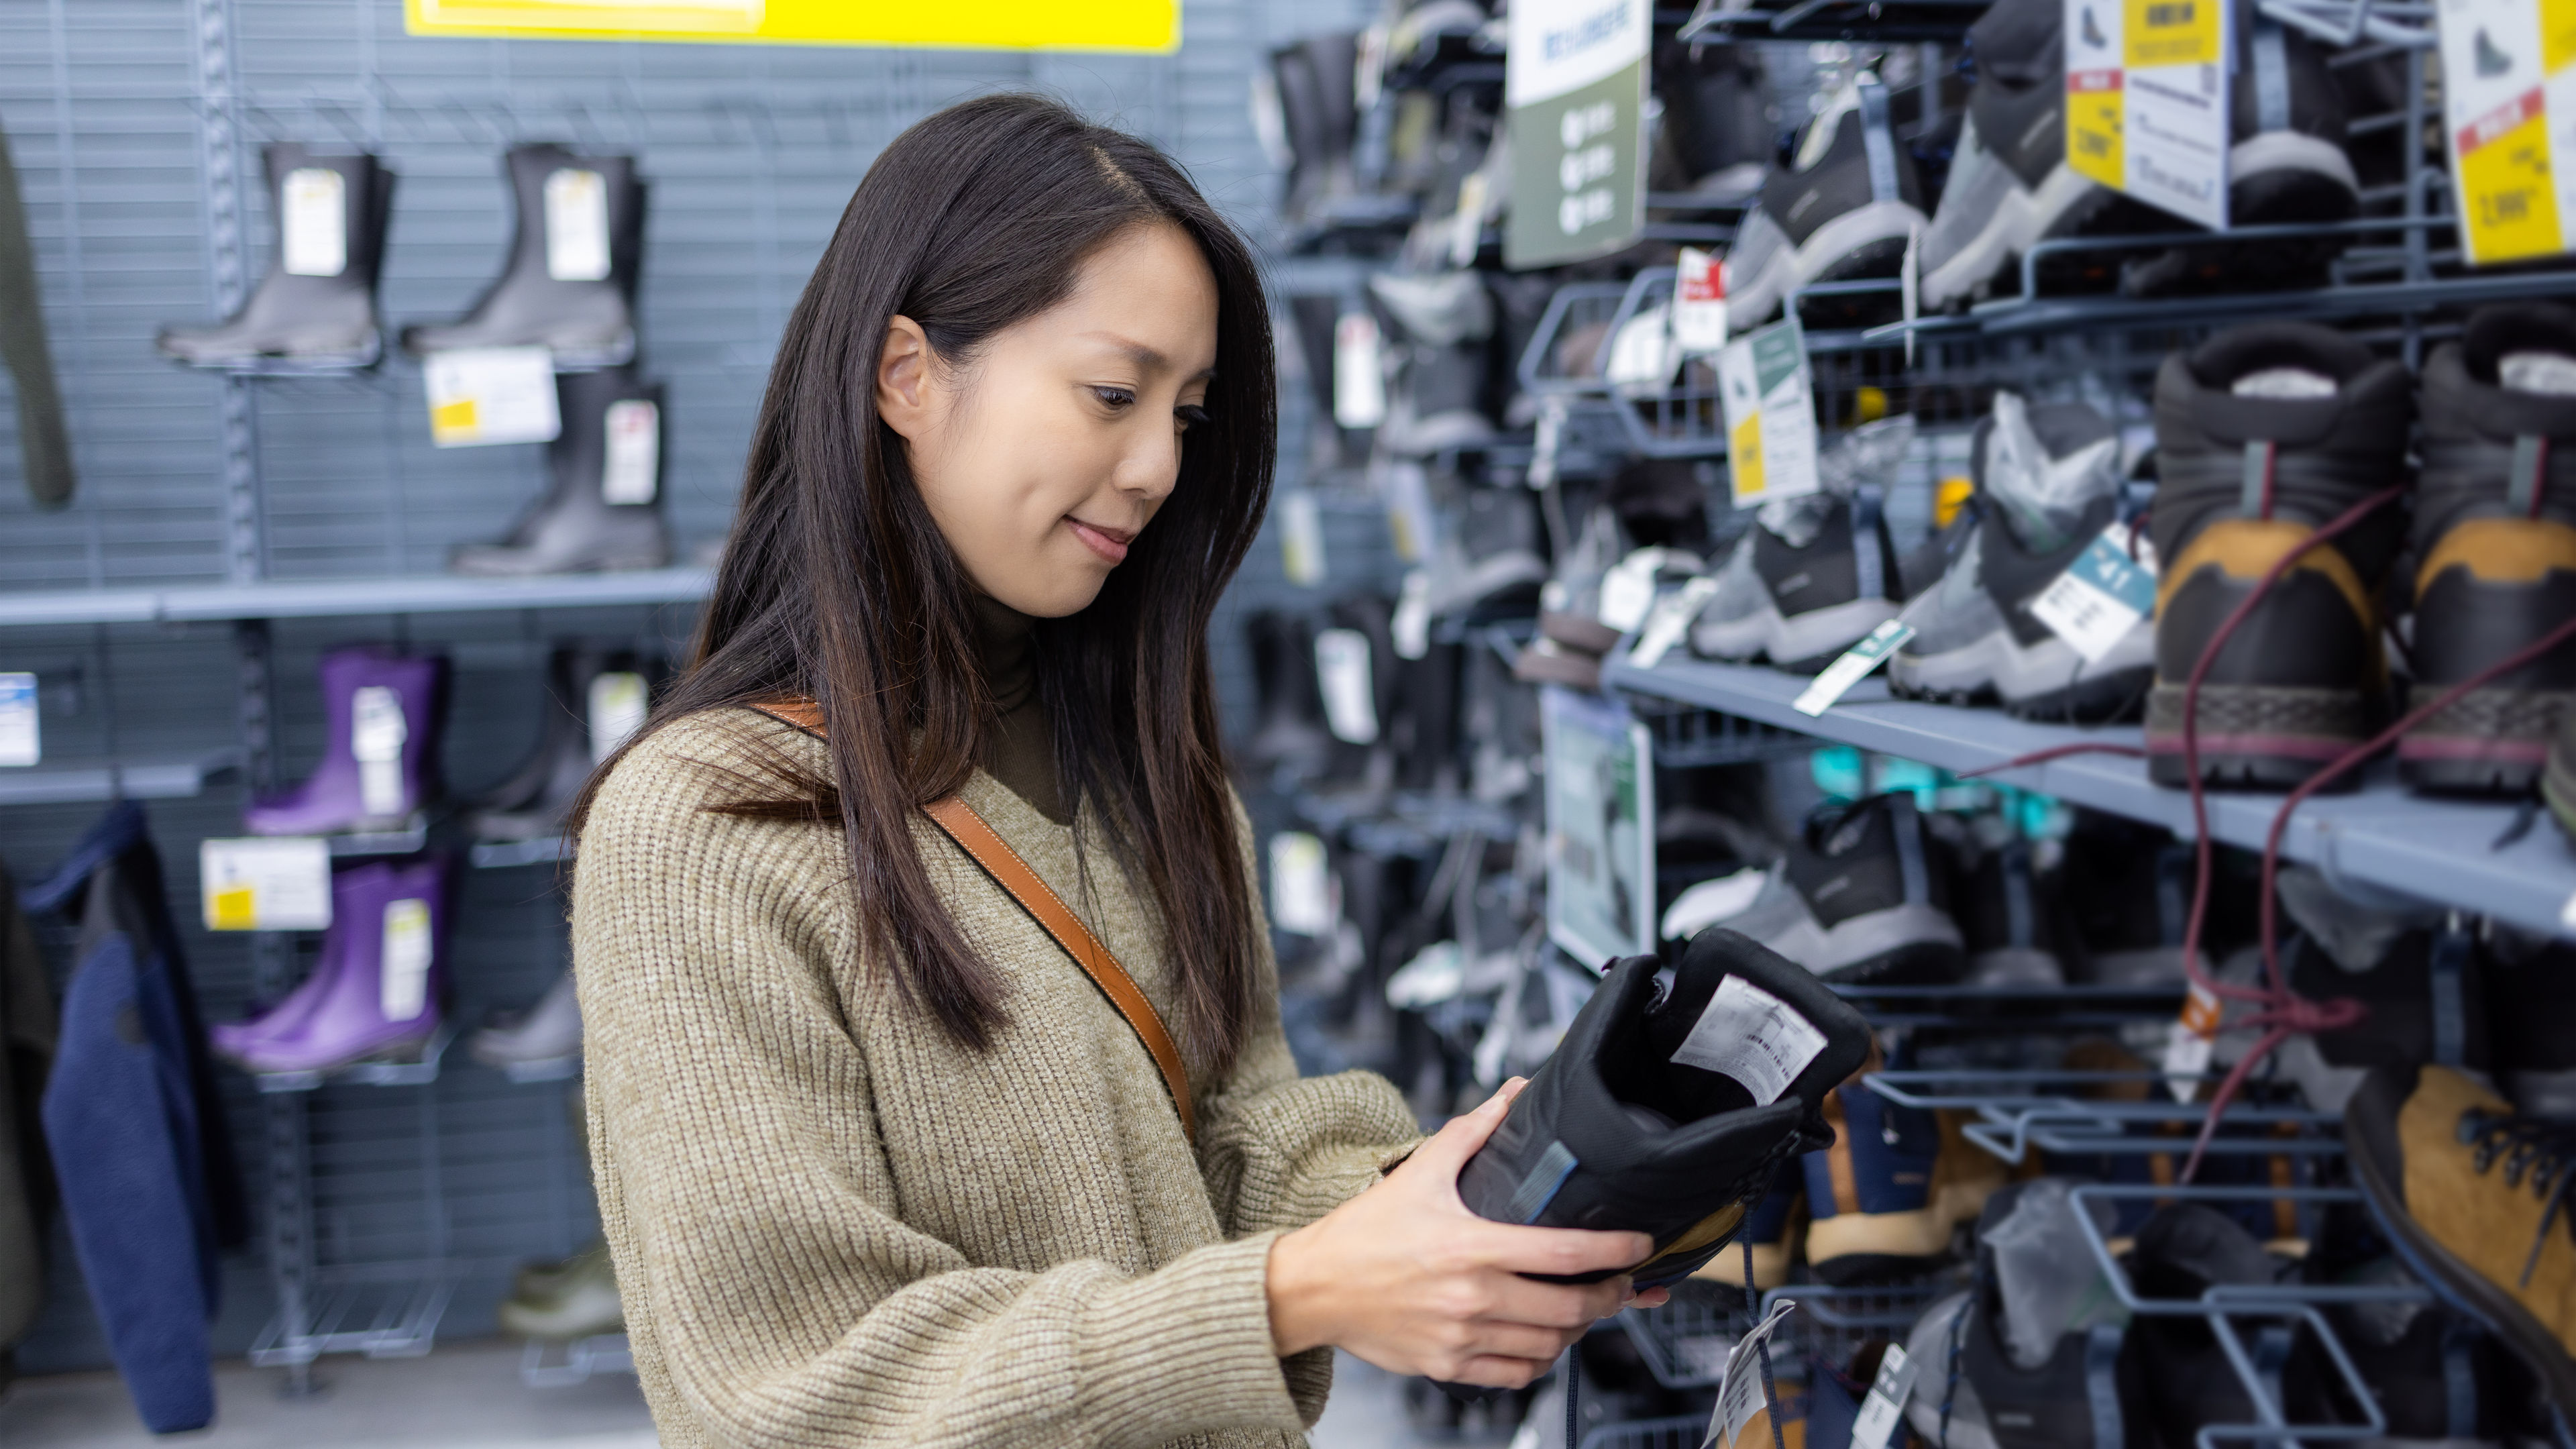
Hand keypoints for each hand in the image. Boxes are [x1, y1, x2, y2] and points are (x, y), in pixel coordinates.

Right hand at [1264, 1078, 1671, 1388]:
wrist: (1313, 1287)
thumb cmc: (1364, 1232)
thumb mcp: (1419, 1172)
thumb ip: (1473, 1133)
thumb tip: (1513, 1094)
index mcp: (1470, 1246)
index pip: (1563, 1252)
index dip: (1614, 1251)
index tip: (1641, 1245)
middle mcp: (1471, 1297)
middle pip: (1569, 1307)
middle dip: (1611, 1297)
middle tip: (1625, 1284)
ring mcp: (1461, 1337)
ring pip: (1549, 1346)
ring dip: (1579, 1329)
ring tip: (1585, 1308)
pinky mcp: (1448, 1366)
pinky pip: (1516, 1375)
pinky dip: (1541, 1361)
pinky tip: (1544, 1340)